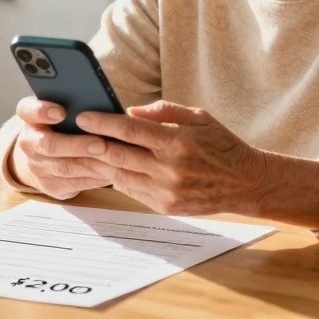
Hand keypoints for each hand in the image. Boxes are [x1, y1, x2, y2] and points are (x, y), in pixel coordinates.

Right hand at [10, 96, 114, 199]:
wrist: (46, 157)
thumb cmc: (63, 125)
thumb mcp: (64, 111)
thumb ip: (77, 105)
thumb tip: (103, 105)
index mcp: (30, 117)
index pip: (27, 110)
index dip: (42, 111)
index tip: (61, 112)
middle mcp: (28, 142)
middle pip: (48, 144)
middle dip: (76, 145)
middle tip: (100, 144)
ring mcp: (36, 166)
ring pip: (64, 167)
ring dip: (90, 163)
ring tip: (112, 158)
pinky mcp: (50, 185)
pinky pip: (74, 183)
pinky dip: (94, 177)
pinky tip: (111, 171)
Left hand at [75, 101, 270, 215]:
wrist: (245, 183)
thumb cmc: (221, 144)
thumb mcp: (199, 117)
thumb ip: (164, 111)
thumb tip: (130, 112)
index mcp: (178, 142)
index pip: (130, 131)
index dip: (103, 122)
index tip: (83, 116)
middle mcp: (170, 169)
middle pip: (119, 155)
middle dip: (93, 142)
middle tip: (74, 132)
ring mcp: (166, 191)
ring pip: (120, 175)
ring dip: (101, 162)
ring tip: (85, 149)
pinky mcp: (165, 207)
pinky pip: (131, 190)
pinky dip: (117, 177)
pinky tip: (109, 166)